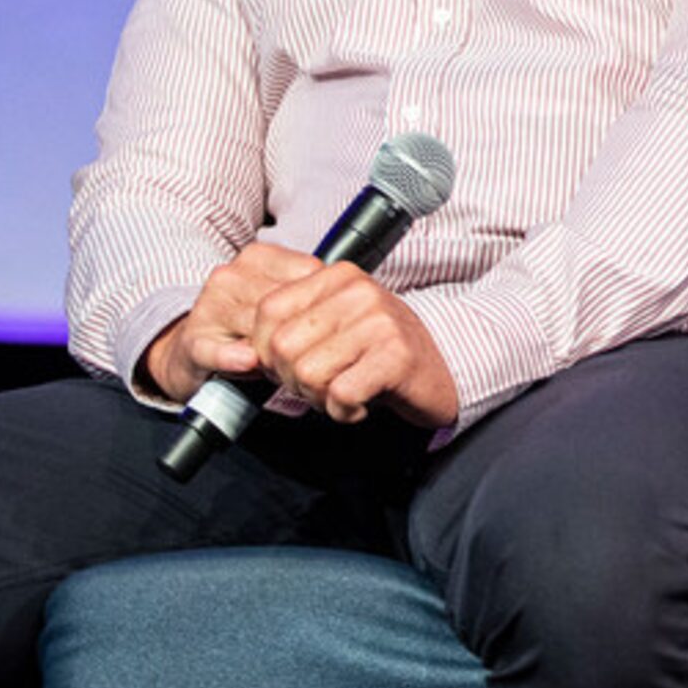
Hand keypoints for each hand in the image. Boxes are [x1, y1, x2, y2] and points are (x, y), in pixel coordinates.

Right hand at [140, 241, 315, 405]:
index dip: (324, 304)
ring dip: (275, 353)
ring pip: (257, 327)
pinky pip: (219, 349)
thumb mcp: (280, 301)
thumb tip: (354, 297)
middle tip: (311, 352)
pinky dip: (235, 357)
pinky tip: (249, 361)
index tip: (330, 324)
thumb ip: (311, 293)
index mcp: (258, 258)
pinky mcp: (194, 341)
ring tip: (284, 365)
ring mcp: (210, 307)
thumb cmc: (248, 326)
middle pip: (284, 303)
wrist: (193, 351)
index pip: (307, 274)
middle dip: (301, 332)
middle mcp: (231, 276)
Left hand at [141, 243, 457, 428]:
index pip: (266, 311)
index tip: (292, 365)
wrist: (444, 371)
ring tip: (345, 391)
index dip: (266, 350)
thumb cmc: (378, 353)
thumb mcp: (336, 322)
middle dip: (291, 379)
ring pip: (307, 373)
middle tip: (322, 384)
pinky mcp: (395, 357)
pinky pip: (339, 395)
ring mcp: (380, 322)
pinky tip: (363, 403)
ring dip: (319, 398)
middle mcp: (359, 291)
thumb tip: (244, 349)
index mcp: (338, 276)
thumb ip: (293, 321)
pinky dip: (344, 412)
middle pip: (280, 347)